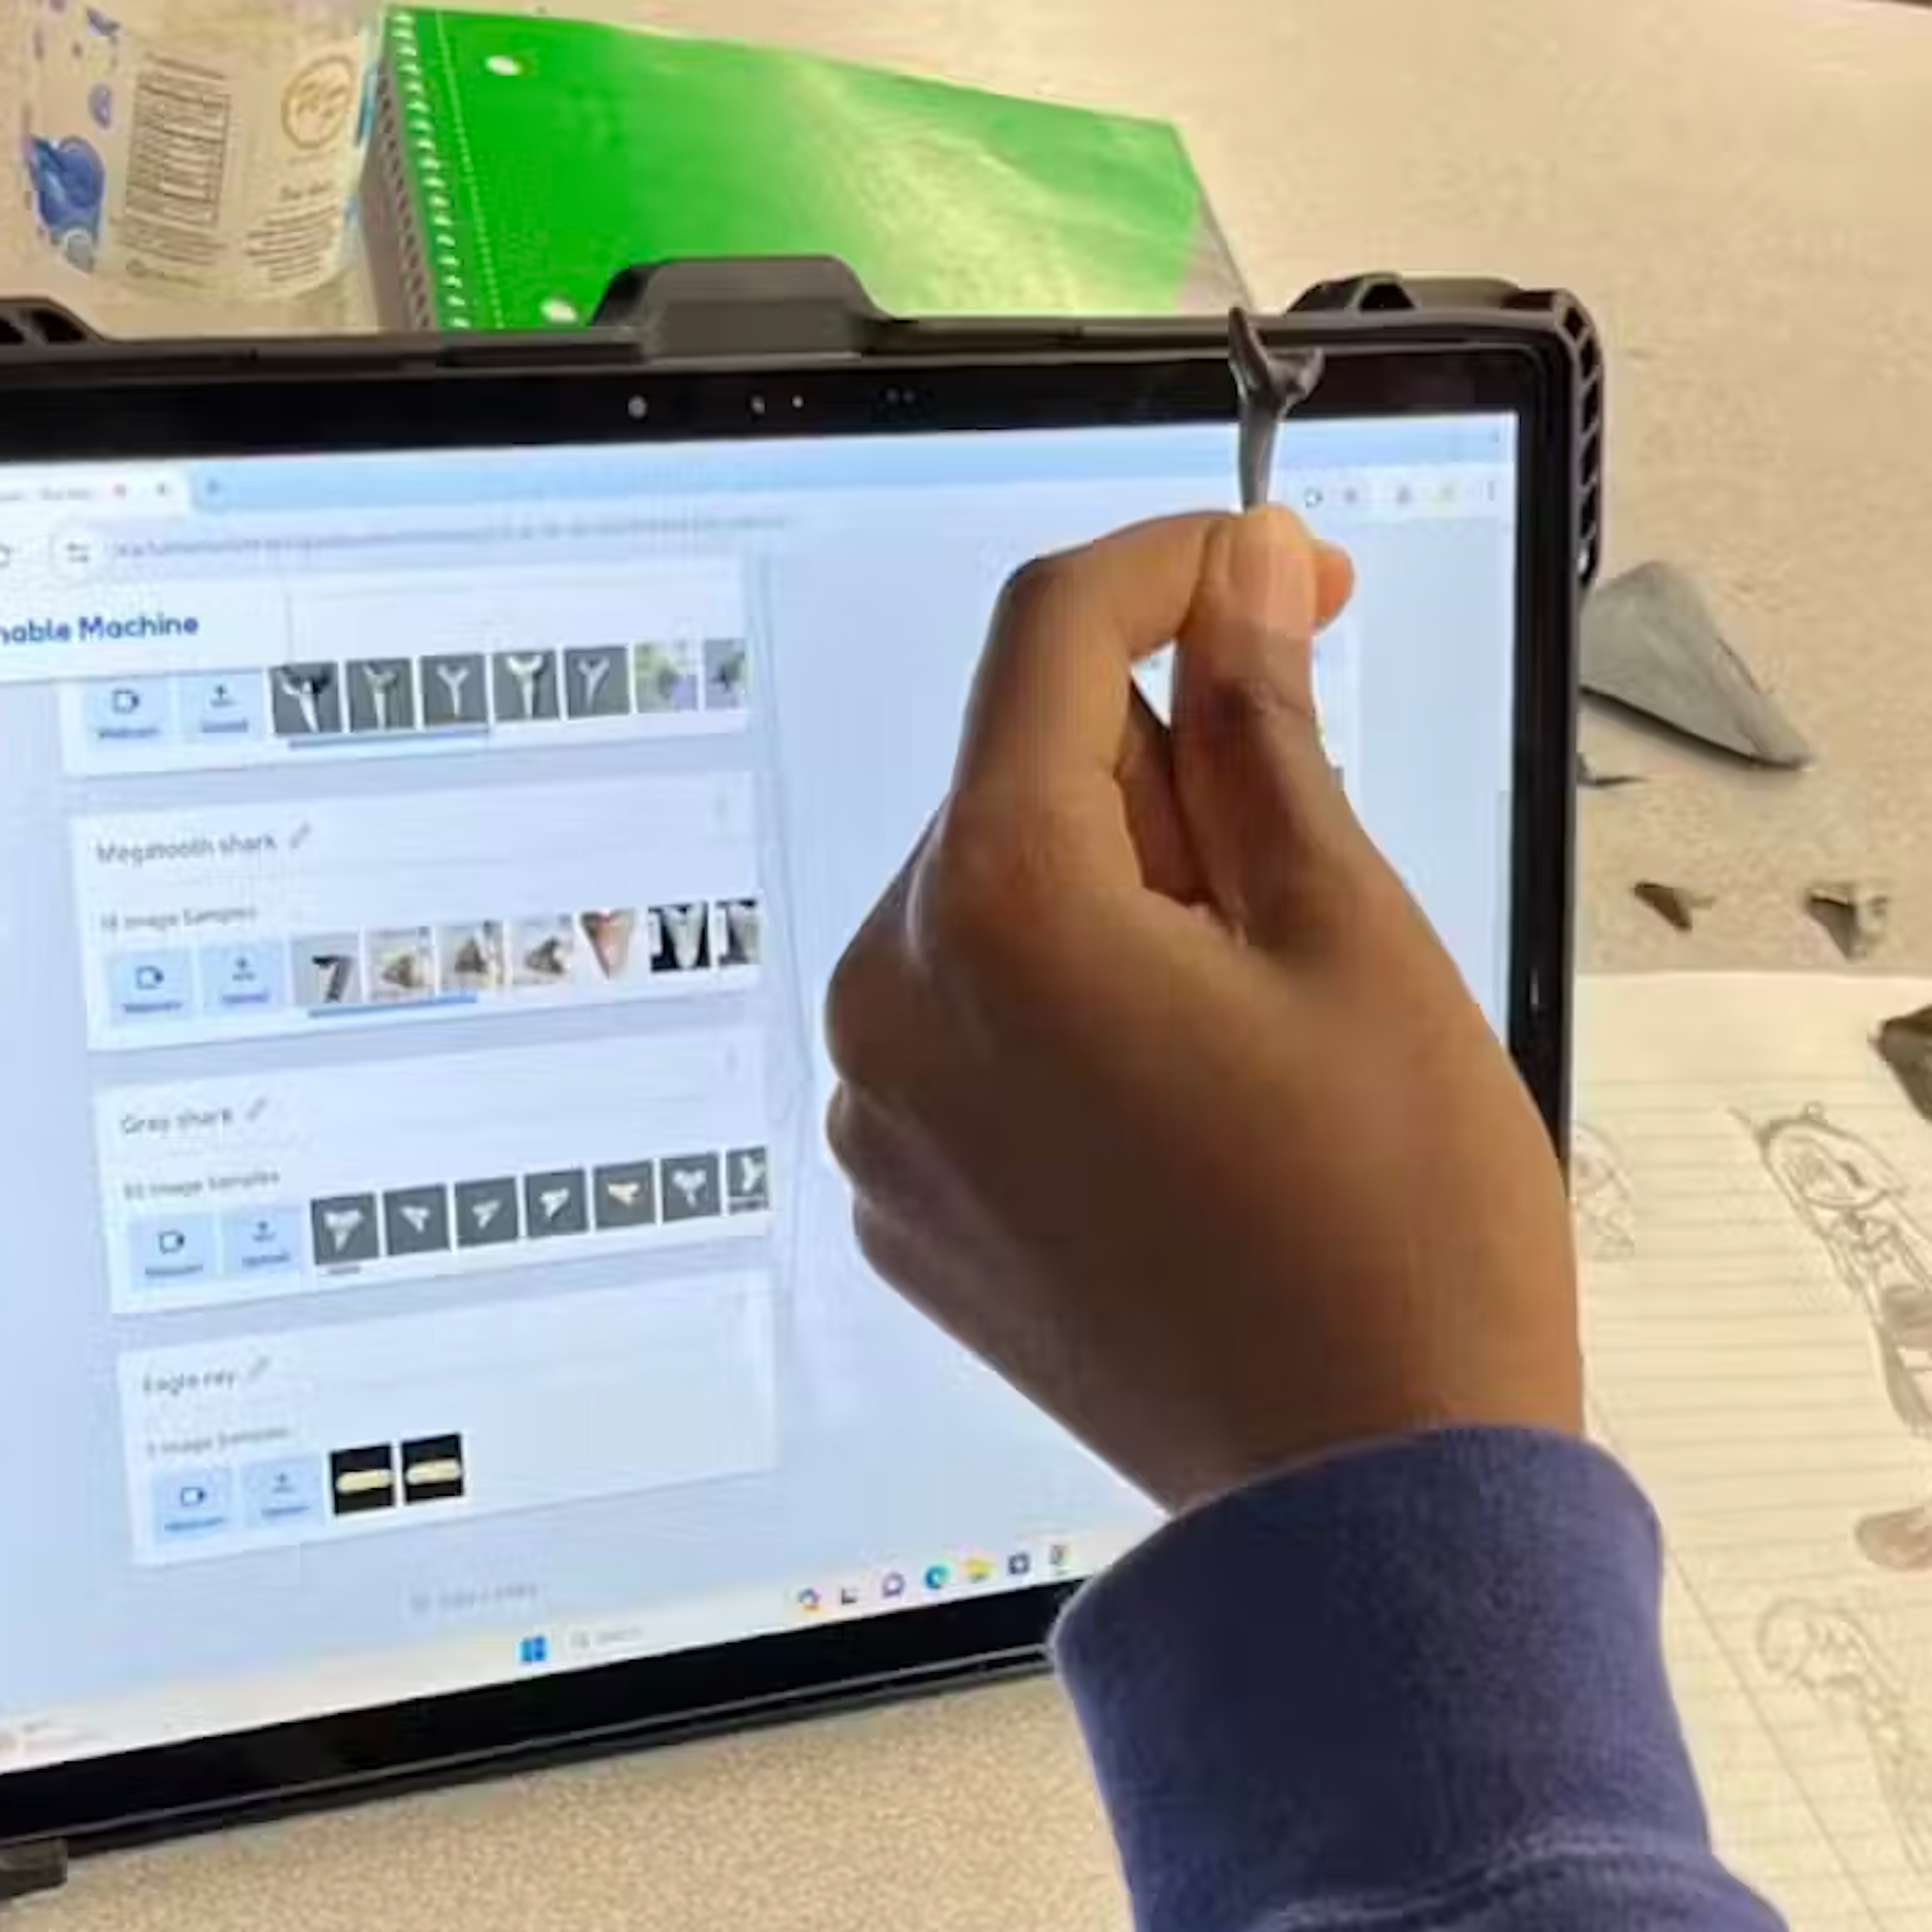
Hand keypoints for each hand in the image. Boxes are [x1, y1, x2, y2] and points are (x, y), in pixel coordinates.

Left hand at [825, 508, 1579, 1512]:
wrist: (1361, 1502)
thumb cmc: (1397, 1220)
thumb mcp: (1351, 929)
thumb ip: (1263, 725)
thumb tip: (1242, 573)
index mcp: (996, 908)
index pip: (1049, 634)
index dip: (1176, 567)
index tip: (1280, 574)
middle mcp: (888, 998)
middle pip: (1016, 774)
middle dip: (1160, 773)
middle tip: (1299, 872)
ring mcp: (876, 1108)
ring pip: (991, 896)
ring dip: (1114, 891)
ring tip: (1244, 1019)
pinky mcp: (896, 1191)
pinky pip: (967, 1017)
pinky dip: (1064, 1000)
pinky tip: (1174, 1098)